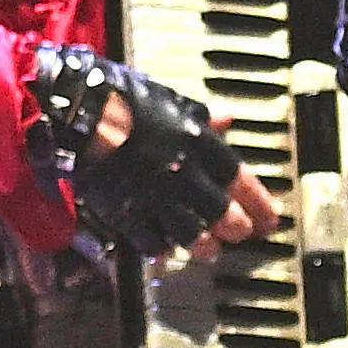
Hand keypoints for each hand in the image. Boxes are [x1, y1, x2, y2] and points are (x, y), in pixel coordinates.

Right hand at [28, 43, 277, 252]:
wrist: (78, 112)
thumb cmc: (121, 97)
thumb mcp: (170, 99)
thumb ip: (201, 116)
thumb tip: (227, 119)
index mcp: (197, 141)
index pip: (239, 179)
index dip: (258, 202)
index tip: (269, 216)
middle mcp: (182, 173)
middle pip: (220, 213)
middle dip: (234, 227)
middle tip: (240, 233)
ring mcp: (154, 195)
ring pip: (190, 232)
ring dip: (203, 244)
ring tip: (209, 250)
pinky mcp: (126, 211)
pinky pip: (150, 238)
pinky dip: (159, 246)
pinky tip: (164, 249)